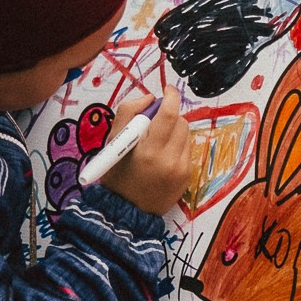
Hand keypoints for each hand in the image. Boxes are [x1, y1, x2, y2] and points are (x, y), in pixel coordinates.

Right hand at [99, 88, 196, 214]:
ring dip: (174, 131)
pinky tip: (162, 156)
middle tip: (154, 123)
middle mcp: (169, 160)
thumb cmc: (116, 175)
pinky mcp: (187, 177)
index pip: (169, 114)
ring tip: (156, 142)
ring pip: (186, 134)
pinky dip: (177, 146)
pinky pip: (187, 150)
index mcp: (148, 151)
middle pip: (181, 122)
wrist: (126, 211)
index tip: (168, 90)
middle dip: (170, 116)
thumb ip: (128, 113)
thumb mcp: (112, 142)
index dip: (171, 97)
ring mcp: (181, 170)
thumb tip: (150, 98)